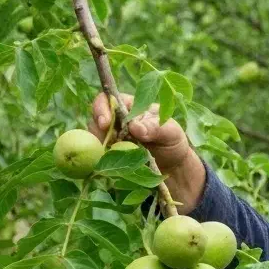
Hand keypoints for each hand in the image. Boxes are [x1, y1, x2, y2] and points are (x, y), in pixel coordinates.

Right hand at [87, 92, 205, 211]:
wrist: (173, 166)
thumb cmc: (173, 142)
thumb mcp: (171, 132)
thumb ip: (155, 128)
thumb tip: (134, 127)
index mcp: (128, 107)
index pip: (106, 100)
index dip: (101, 109)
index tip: (105, 124)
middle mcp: (115, 121)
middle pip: (95, 121)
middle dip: (98, 133)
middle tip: (109, 146)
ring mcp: (111, 138)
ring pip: (94, 140)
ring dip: (100, 149)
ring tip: (113, 159)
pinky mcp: (110, 155)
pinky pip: (99, 156)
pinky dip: (102, 161)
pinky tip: (112, 168)